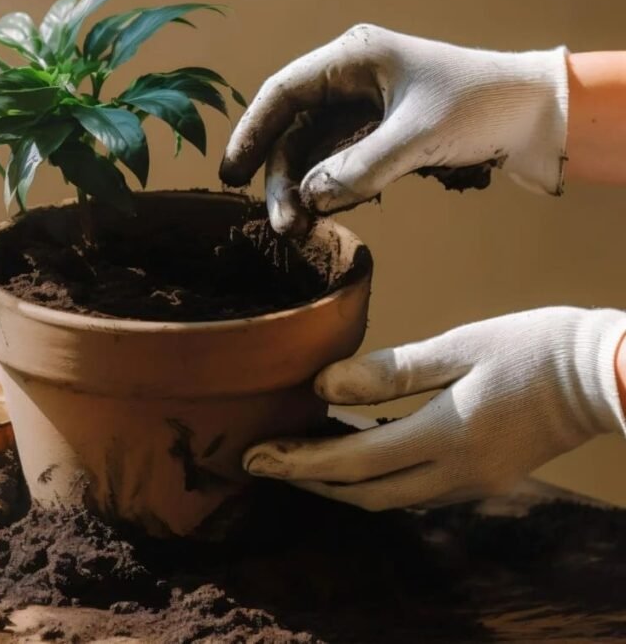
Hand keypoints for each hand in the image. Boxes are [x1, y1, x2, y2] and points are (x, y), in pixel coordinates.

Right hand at [220, 24, 568, 234]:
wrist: (535, 117)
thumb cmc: (481, 107)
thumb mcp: (416, 138)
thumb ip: (357, 169)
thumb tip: (307, 200)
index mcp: (353, 59)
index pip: (282, 93)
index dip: (251, 134)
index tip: (231, 175)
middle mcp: (351, 80)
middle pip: (293, 131)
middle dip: (282, 178)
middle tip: (281, 225)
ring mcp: (363, 110)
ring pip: (312, 153)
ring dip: (302, 191)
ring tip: (299, 229)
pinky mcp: (378, 136)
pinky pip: (338, 165)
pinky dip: (328, 191)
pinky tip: (325, 213)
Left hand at [244, 308, 625, 510]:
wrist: (603, 373)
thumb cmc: (532, 347)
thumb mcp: (459, 346)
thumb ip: (390, 369)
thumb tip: (323, 385)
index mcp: (446, 435)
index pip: (353, 462)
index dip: (298, 463)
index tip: (254, 456)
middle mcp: (455, 472)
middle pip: (364, 494)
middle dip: (309, 482)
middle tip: (263, 462)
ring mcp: (471, 482)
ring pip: (388, 499)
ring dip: (340, 485)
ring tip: (298, 458)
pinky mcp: (483, 479)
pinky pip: (414, 490)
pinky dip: (375, 479)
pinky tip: (354, 454)